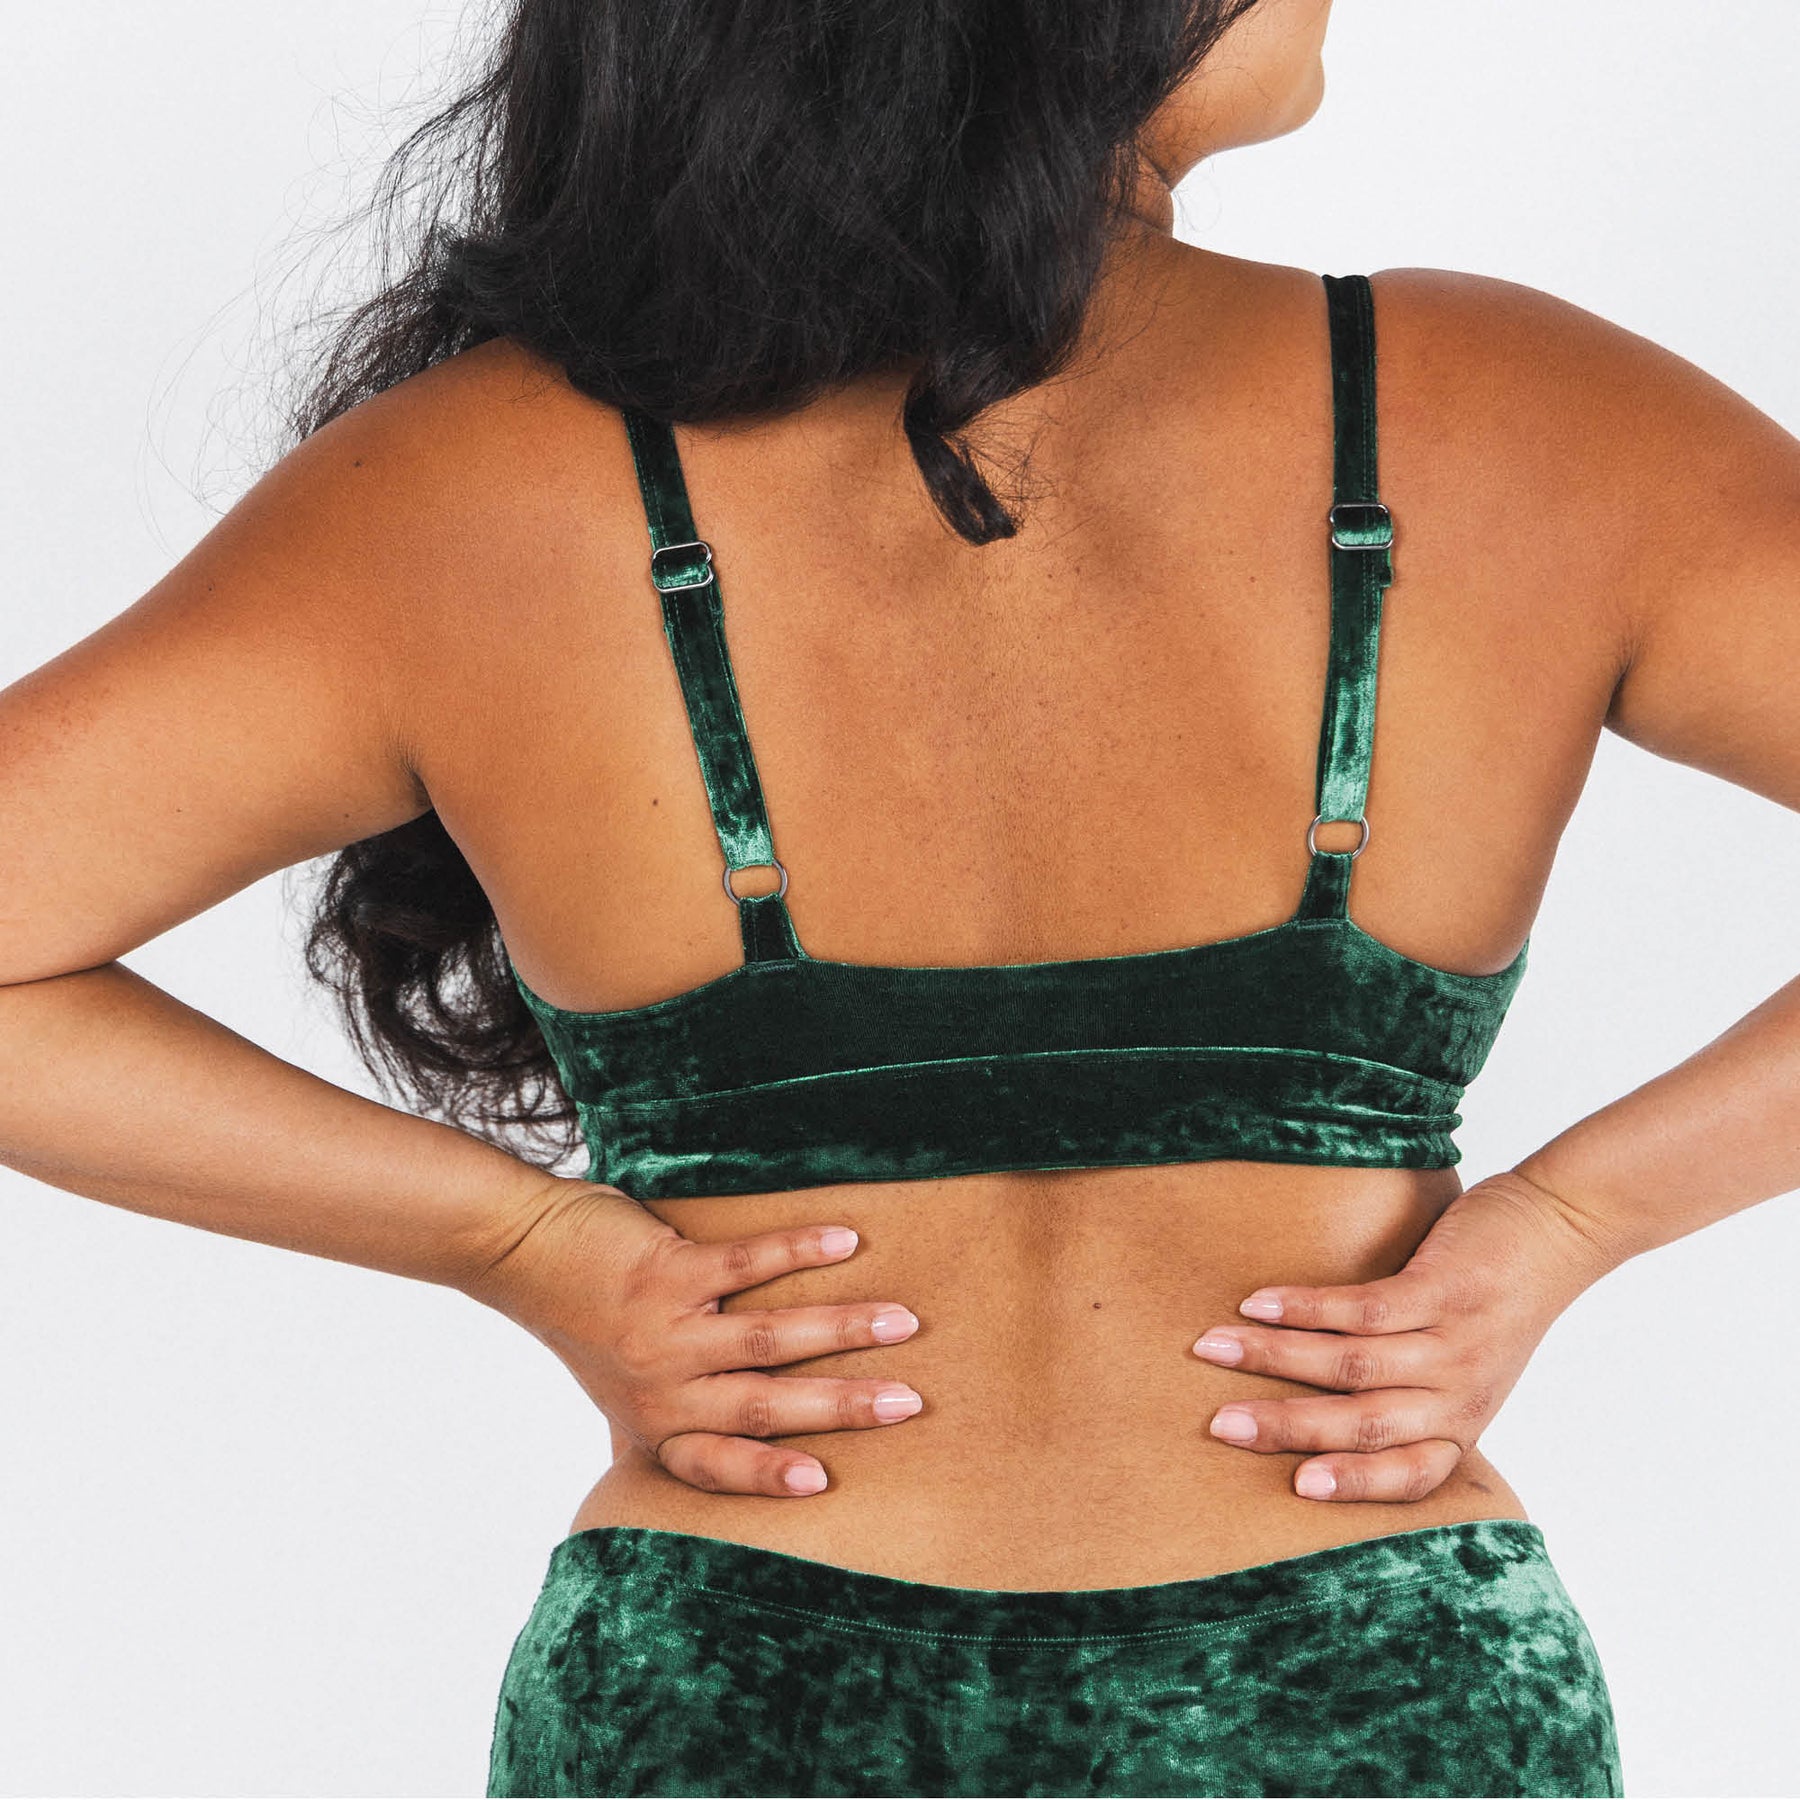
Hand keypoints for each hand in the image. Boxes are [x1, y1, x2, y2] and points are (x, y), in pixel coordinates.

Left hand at [460, 1178, 921, 1497]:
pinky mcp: (669, 1272)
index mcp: (657, 1425)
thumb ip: (671, 1423)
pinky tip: (846, 1240)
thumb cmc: (583, 1322)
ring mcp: (667, 1331)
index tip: (826, 1483)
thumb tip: (738, 1454)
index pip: (719, 1465)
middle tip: (909, 1403)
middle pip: (765, 1406)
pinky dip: (800, 1251)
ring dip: (842, 1328)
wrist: (524, 1252)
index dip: (770, 1476)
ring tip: (901, 1320)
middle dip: (843, 1406)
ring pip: (769, 1340)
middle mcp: (663, 1388)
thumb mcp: (621, 1392)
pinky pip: (747, 1264)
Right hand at [1189, 1170, 1622, 1503]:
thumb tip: (1310, 1395)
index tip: (1295, 1488)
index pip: (1408, 1474)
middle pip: (1361, 1424)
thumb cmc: (1498, 1299)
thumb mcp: (1464, 1365)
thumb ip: (1407, 1389)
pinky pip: (1362, 1310)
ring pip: (1351, 1366)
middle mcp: (1458, 1393)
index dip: (1353, 1484)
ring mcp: (1452, 1343)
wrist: (1560, 1230)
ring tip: (1213, 1348)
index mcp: (1459, 1422)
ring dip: (1273, 1357)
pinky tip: (1258, 1302)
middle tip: (1218, 1425)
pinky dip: (1303, 1308)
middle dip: (1283, 1427)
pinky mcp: (1443, 1291)